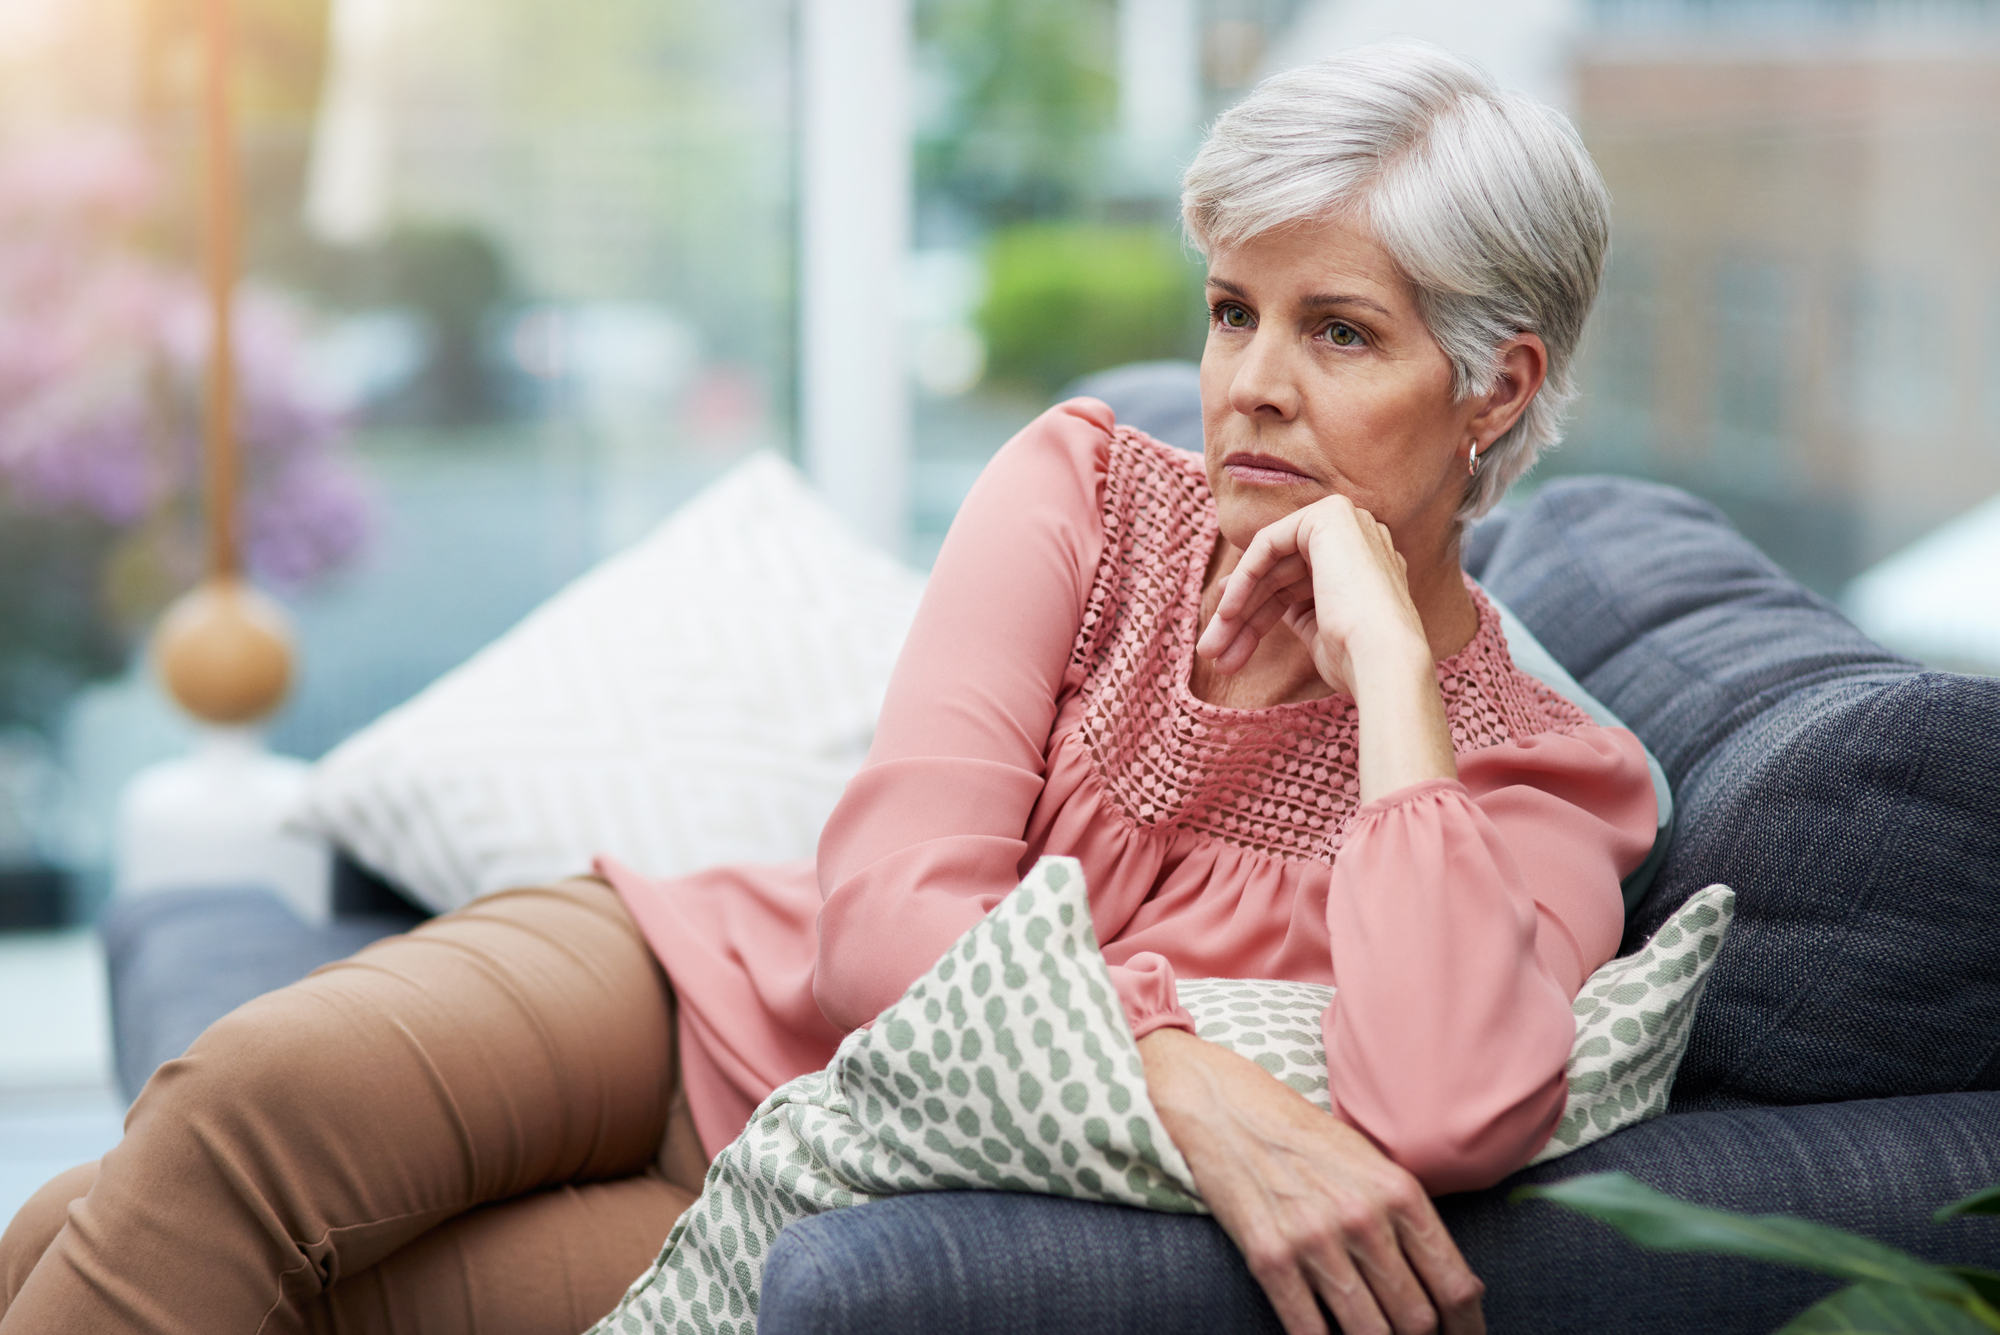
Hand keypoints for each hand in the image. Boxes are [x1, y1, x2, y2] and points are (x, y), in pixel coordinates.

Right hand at [1141, 1028, 1484, 1334]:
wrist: (1226, 1109)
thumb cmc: (1305, 1138)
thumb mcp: (1371, 1164)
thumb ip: (1409, 1219)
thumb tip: (1450, 1288)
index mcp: (1398, 1192)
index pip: (1455, 1285)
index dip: (1467, 1327)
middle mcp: (1363, 1219)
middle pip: (1416, 1319)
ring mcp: (1315, 1241)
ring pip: (1370, 1333)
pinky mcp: (1269, 1258)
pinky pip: (1310, 1331)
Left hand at [1196, 494, 1427, 699]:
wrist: (1382, 659)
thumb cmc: (1356, 659)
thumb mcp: (1319, 630)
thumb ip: (1293, 606)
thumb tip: (1247, 601)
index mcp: (1363, 567)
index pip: (1296, 584)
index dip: (1257, 611)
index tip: (1229, 644)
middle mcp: (1360, 538)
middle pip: (1281, 576)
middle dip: (1242, 616)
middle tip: (1212, 653)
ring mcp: (1349, 523)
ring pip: (1271, 564)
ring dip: (1235, 607)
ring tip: (1210, 650)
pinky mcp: (1329, 515)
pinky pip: (1268, 544)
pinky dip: (1243, 578)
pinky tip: (1225, 612)